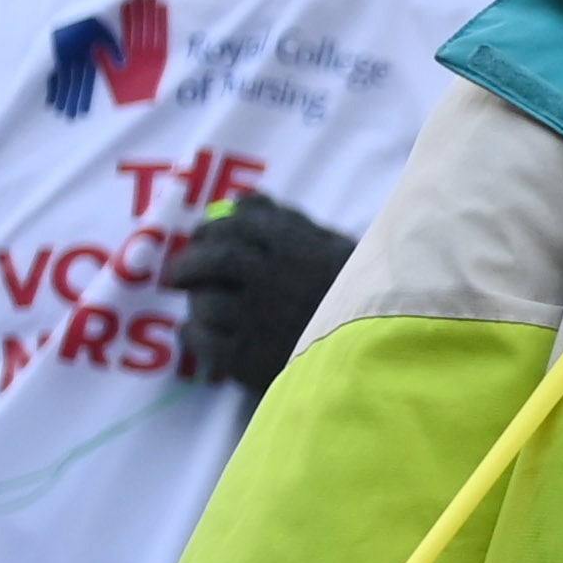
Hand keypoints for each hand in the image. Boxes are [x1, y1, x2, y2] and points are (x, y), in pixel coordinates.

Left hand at [160, 192, 354, 391]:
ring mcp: (258, 320)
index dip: (214, 227)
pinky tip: (192, 331)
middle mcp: (271, 277)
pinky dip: (192, 333)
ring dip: (195, 300)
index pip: (240, 223)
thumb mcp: (339, 250)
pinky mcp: (250, 360)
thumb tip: (245, 202)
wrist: (383, 357)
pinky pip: (205, 343)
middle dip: (190, 262)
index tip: (203, 235)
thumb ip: (293, 224)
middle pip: (214, 260)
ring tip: (195, 303)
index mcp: (297, 246)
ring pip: (207, 303)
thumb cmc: (367, 300)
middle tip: (179, 273)